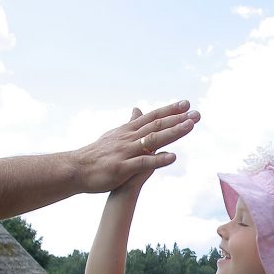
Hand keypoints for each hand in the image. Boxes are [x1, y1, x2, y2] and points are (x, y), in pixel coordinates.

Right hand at [72, 100, 200, 192]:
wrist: (76, 170)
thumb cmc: (97, 155)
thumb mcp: (114, 135)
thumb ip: (130, 124)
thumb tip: (138, 109)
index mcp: (127, 131)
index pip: (152, 117)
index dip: (170, 110)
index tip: (186, 103)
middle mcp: (128, 138)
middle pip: (156, 125)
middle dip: (178, 119)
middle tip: (197, 114)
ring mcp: (126, 152)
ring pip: (153, 140)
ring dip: (172, 133)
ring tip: (190, 127)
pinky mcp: (123, 168)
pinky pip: (143, 163)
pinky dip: (158, 160)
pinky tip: (172, 157)